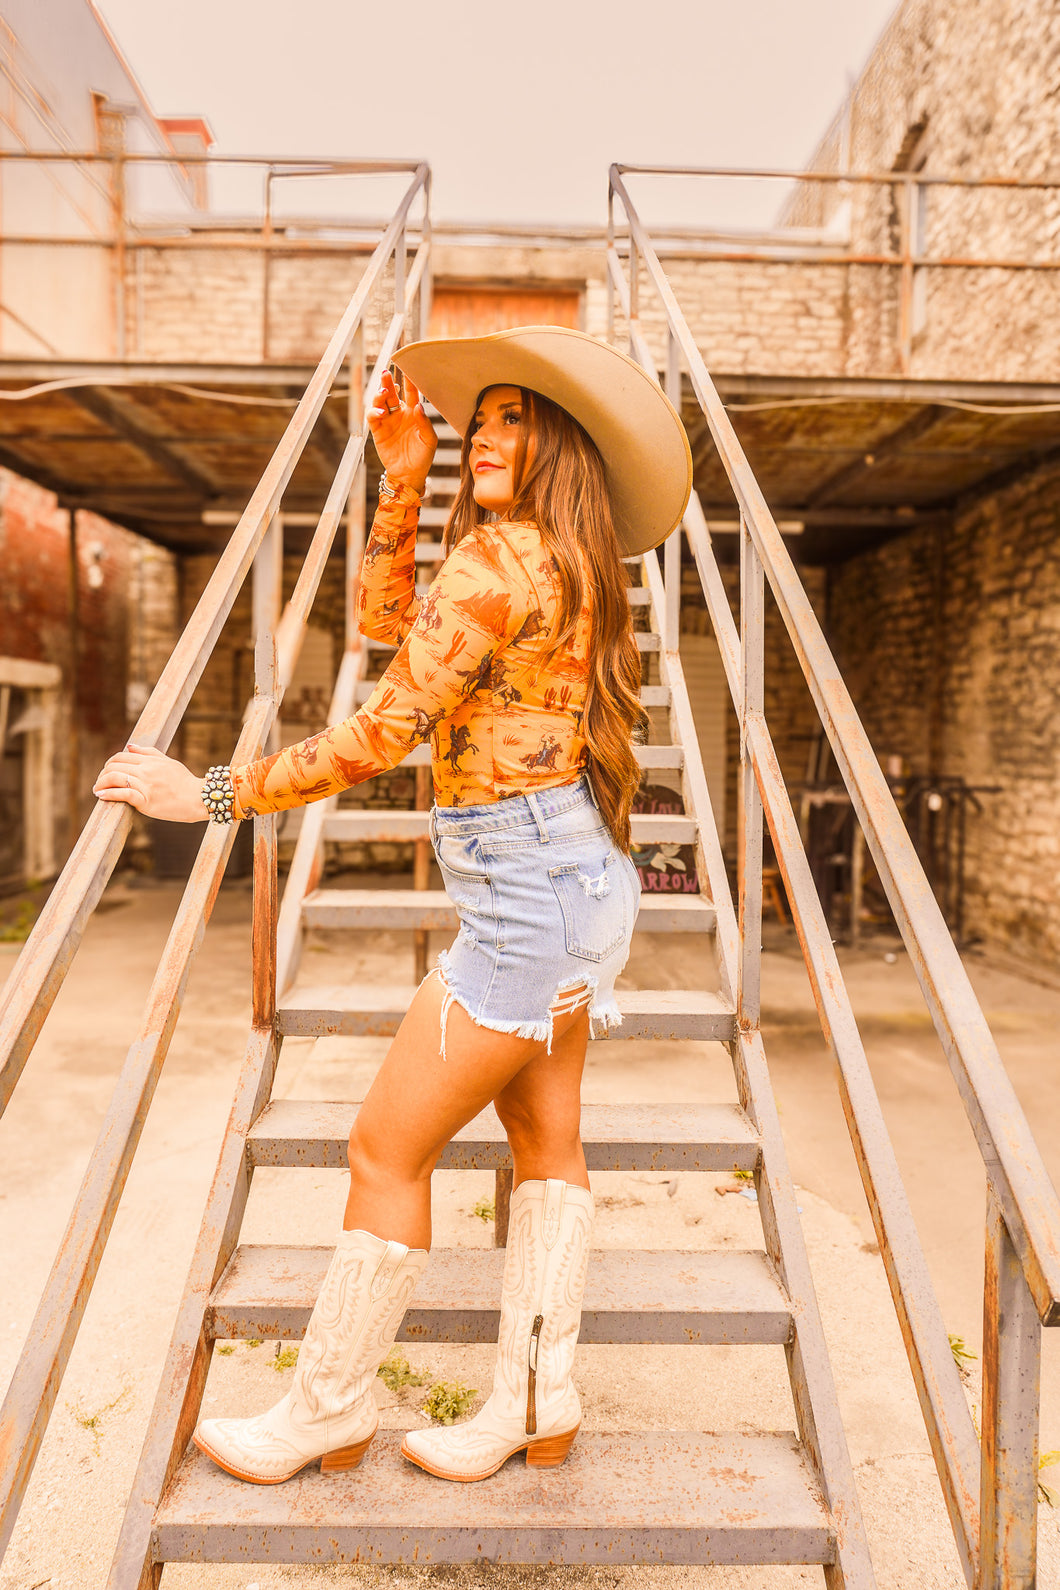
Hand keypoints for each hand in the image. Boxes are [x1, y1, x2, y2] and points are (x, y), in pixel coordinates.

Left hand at [93, 742, 207, 822]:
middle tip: (100, 783)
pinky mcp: (146, 801)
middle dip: (102, 774)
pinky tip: (102, 796)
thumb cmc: (185, 782)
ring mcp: (146, 785)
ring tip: (97, 790)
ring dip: (101, 784)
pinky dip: (109, 794)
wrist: (199, 798)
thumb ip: (148, 753)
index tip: (106, 772)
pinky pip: (122, 794)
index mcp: (150, 761)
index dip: (109, 764)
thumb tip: (129, 747)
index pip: (121, 757)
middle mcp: (146, 770)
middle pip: (114, 766)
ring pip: (115, 778)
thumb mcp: (168, 762)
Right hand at [368, 369, 435, 493]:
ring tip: (383, 392)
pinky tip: (380, 412)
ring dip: (379, 395)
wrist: (409, 476)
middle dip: (388, 382)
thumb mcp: (429, 440)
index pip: (411, 393)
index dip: (409, 381)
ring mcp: (388, 422)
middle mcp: (399, 414)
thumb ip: (424, 423)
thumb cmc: (423, 457)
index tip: (408, 368)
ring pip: (380, 402)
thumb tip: (418, 406)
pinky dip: (374, 412)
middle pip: (392, 393)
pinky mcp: (378, 431)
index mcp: (413, 414)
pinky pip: (373, 417)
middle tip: (386, 373)